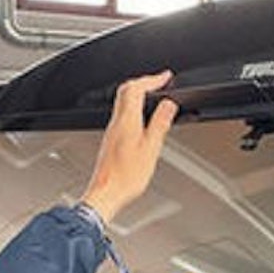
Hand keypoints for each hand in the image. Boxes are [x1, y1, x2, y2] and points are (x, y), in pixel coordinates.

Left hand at [79, 71, 178, 225]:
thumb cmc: (125, 178)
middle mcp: (116, 123)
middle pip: (125, 91)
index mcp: (126, 121)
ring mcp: (111, 132)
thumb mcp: (151, 150)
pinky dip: (134, 109)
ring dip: (138, 94)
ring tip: (153, 97)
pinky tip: (142, 119)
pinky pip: (121, 116)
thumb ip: (159, 124)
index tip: (165, 77)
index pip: (136, 88)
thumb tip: (168, 104)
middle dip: (143, 82)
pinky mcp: (111, 141)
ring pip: (122, 102)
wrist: (105, 195)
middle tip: (159, 82)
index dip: (152, 79)